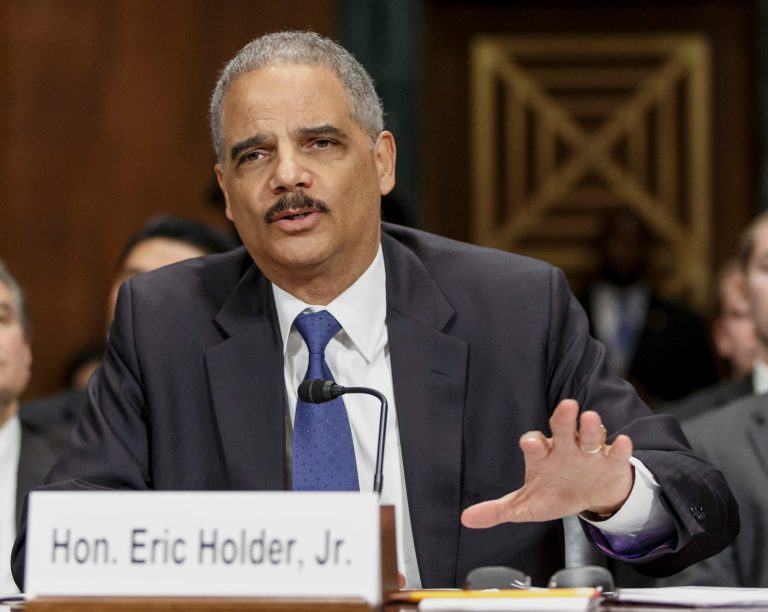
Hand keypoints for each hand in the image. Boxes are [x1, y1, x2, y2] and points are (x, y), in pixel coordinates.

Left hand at [461, 399, 633, 527]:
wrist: (592, 497)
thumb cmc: (555, 493)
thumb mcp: (527, 506)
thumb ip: (499, 510)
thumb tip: (466, 518)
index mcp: (543, 456)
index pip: (535, 444)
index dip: (532, 443)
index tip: (531, 443)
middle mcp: (565, 448)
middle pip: (562, 429)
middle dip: (563, 418)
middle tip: (566, 406)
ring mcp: (589, 453)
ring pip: (589, 435)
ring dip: (590, 427)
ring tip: (590, 417)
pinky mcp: (611, 462)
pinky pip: (616, 452)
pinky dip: (619, 448)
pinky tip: (620, 442)